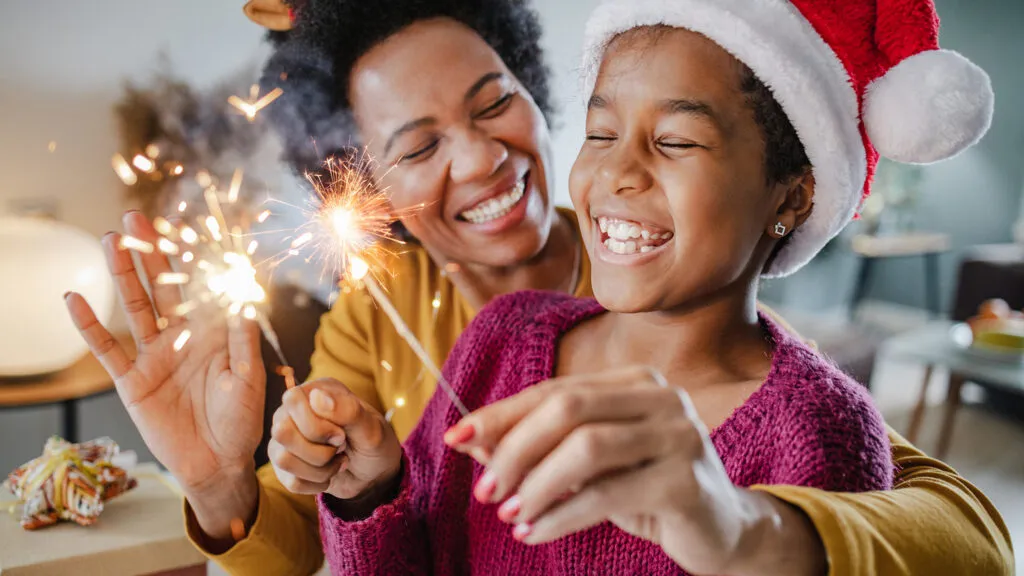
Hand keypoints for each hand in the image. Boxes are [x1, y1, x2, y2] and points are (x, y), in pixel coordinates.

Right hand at [66, 211, 264, 538]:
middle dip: (149, 253)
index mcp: (211, 333)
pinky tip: (75, 299)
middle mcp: (179, 338)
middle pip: (161, 287)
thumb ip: (242, 338)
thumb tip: (244, 296)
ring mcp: (153, 357)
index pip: (197, 288)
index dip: (189, 259)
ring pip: (134, 307)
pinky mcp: (132, 381)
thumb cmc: (241, 422)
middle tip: (134, 219)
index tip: (182, 225)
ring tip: (109, 241)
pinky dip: (91, 326)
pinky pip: (108, 350)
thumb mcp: (247, 376)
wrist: (219, 464)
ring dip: (122, 275)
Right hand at [269, 378, 401, 501]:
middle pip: (282, 432)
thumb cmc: (375, 443)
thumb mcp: (371, 428)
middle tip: (341, 448)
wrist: (376, 474)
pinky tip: (330, 474)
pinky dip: (317, 483)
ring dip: (320, 470)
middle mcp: (294, 412)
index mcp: (316, 391)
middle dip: (319, 451)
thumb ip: (348, 411)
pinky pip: (289, 481)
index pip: (293, 401)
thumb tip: (317, 396)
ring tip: (338, 461)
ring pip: (282, 459)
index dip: (316, 425)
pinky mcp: (284, 466)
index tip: (342, 435)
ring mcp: (286, 439)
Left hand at [445, 366, 824, 575]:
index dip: (502, 413)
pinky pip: (607, 494)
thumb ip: (538, 449)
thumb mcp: (589, 468)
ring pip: (587, 448)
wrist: (723, 531)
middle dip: (515, 448)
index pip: (555, 390)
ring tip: (508, 513)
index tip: (457, 438)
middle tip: (484, 490)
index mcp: (635, 382)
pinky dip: (561, 514)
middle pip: (569, 408)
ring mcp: (679, 435)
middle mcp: (661, 397)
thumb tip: (472, 442)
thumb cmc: (646, 490)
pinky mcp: (686, 481)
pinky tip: (535, 531)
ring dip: (536, 484)